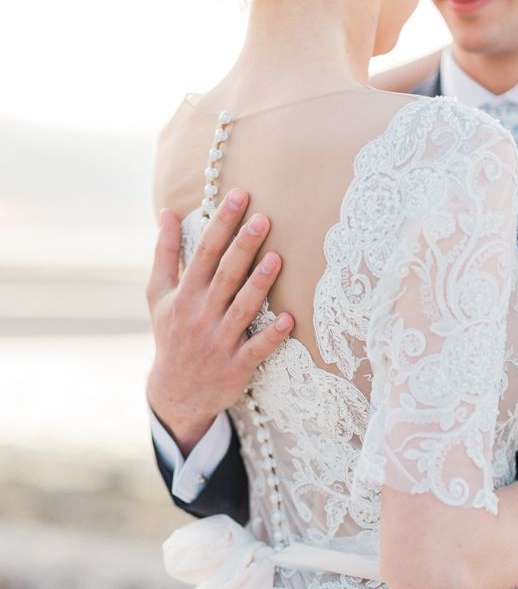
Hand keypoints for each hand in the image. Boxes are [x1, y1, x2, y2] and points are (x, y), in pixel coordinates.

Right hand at [146, 189, 293, 453]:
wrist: (176, 392)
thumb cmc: (171, 334)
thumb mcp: (158, 295)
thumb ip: (165, 254)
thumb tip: (167, 212)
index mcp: (184, 295)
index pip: (205, 252)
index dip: (222, 224)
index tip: (239, 196)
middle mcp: (201, 315)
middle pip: (226, 275)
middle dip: (243, 247)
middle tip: (264, 218)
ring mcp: (220, 341)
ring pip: (243, 308)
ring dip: (259, 284)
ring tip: (278, 259)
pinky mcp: (237, 365)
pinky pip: (257, 348)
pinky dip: (272, 335)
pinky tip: (289, 319)